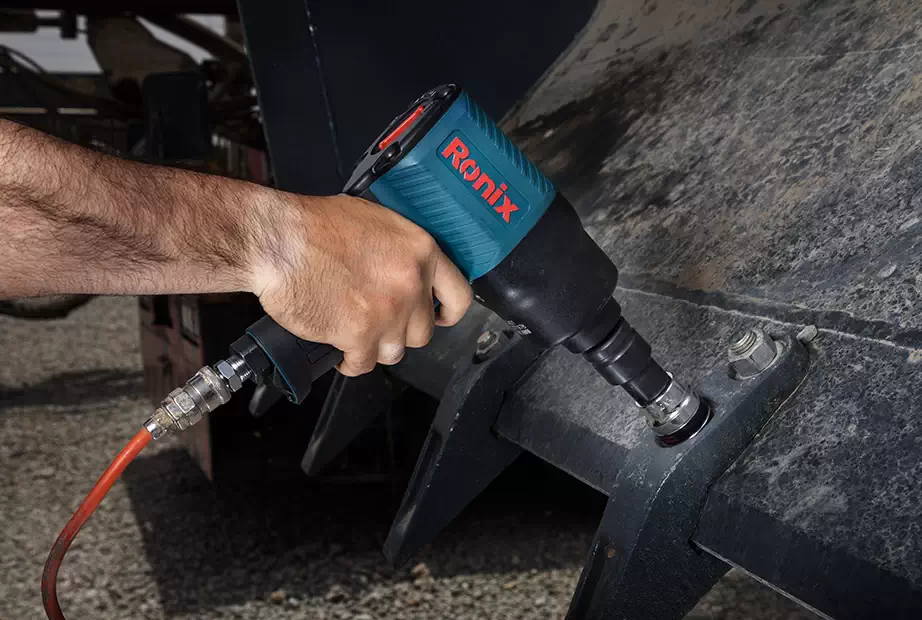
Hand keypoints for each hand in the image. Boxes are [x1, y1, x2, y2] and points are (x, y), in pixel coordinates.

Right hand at [250, 193, 471, 375]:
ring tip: (357, 335)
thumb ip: (401, 251)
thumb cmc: (316, 226)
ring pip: (395, 351)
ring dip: (377, 346)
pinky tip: (341, 351)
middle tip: (380, 322)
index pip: (459, 295)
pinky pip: (363, 363)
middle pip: (422, 331)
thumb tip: (407, 268)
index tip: (440, 318)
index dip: (449, 313)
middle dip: (401, 331)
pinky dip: (351, 362)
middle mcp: (411, 284)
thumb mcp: (375, 221)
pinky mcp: (360, 336)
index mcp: (421, 252)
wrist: (281, 241)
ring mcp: (388, 313)